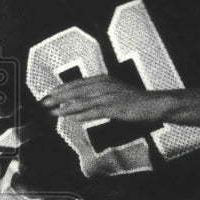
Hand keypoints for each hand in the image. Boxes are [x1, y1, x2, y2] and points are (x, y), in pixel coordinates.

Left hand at [41, 75, 170, 122]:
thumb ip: (97, 94)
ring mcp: (111, 97)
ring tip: (54, 113)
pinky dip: (84, 115)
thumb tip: (79, 101)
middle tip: (45, 103)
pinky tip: (73, 119)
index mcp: (103, 80)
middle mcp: (105, 85)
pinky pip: (97, 112)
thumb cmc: (133, 100)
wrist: (154, 104)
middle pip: (77, 91)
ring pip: (84, 101)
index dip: (62, 88)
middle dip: (59, 97)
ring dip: (67, 108)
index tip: (49, 94)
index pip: (78, 83)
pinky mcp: (117, 108)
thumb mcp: (113, 91)